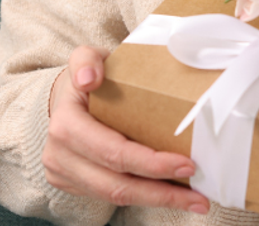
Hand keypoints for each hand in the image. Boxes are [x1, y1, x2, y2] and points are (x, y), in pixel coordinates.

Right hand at [44, 46, 209, 213]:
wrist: (64, 97)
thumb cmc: (88, 77)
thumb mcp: (87, 57)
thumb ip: (87, 60)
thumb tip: (89, 78)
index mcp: (66, 124)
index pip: (113, 152)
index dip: (150, 163)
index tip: (186, 164)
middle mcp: (59, 155)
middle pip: (116, 184)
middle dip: (161, 192)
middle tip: (198, 194)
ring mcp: (63, 174)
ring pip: (115, 197)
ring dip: (157, 200)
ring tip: (193, 200)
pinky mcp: (73, 186)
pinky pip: (110, 198)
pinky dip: (143, 196)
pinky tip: (170, 193)